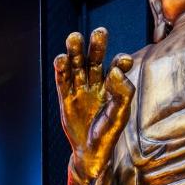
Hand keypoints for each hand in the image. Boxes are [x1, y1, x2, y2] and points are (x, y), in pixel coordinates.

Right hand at [54, 28, 135, 180]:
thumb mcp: (120, 114)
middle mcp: (97, 82)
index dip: (120, 61)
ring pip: (77, 64)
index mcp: (114, 85)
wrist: (90, 152)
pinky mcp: (65, 95)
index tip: (124, 61)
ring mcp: (80, 88)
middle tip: (100, 32)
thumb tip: (116, 70)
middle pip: (95, 58)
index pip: (117, 66)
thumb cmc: (108, 133)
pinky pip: (62, 78)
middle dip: (97, 45)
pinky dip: (61, 67)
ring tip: (74, 37)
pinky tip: (61, 58)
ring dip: (75, 50)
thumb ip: (123, 92)